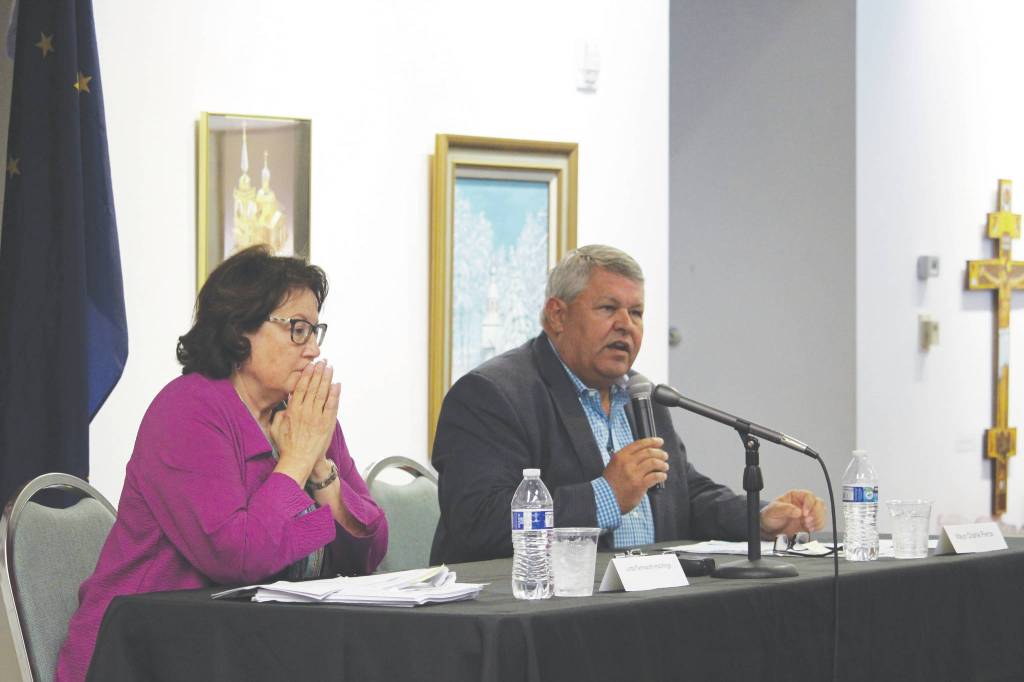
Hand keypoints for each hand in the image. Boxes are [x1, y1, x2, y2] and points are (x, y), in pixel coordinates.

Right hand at [270, 360, 340, 485]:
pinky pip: (332, 406)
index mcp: (293, 411)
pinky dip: (335, 395)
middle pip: (313, 387)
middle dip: (318, 373)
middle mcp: (306, 412)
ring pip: (323, 394)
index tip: (310, 366)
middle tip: (322, 362)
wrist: (299, 460)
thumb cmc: (287, 447)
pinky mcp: (327, 424)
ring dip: (327, 379)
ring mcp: (317, 417)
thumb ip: (279, 414)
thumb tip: (285, 404)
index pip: (301, 388)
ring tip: (330, 368)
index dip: (306, 375)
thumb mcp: (275, 428)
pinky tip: (337, 385)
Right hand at [602, 437, 668, 513]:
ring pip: (653, 463)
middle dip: (660, 453)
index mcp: (621, 456)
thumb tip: (642, 453)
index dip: (652, 441)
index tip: (659, 441)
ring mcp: (633, 474)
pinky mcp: (639, 485)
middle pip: (648, 452)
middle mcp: (627, 463)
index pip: (639, 444)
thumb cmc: (610, 483)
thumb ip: (626, 458)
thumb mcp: (614, 465)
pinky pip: (655, 477)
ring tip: (665, 466)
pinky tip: (662, 476)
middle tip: (664, 456)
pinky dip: (661, 475)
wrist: (605, 498)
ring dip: (662, 464)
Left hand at [760, 489, 826, 537]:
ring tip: (808, 525)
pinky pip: (820, 523)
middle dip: (816, 513)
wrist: (769, 528)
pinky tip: (810, 529)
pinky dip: (818, 527)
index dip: (809, 504)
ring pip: (822, 513)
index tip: (804, 513)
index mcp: (795, 496)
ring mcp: (808, 513)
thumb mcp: (774, 510)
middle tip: (807, 521)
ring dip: (818, 520)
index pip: (809, 496)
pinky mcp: (809, 523)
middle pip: (819, 504)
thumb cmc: (770, 515)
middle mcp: (803, 503)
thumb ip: (786, 509)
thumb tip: (798, 511)